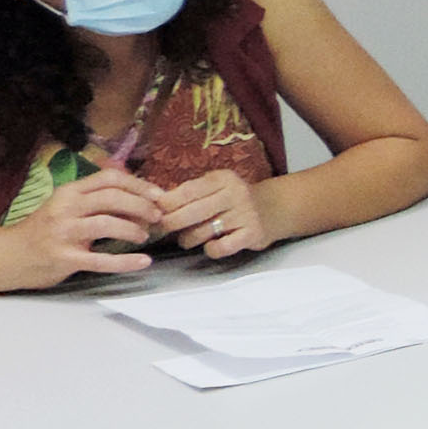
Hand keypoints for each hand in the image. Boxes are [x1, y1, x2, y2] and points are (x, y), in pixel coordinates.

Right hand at [2, 166, 164, 286]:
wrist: (8, 256)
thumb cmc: (42, 231)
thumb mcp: (65, 206)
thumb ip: (93, 200)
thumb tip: (135, 196)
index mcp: (69, 192)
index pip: (109, 178)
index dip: (138, 185)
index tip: (158, 195)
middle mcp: (66, 208)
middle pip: (112, 198)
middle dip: (141, 205)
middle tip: (157, 216)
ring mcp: (64, 233)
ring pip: (107, 224)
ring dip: (132, 229)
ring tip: (144, 236)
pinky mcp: (64, 258)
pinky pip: (101, 260)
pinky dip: (126, 261)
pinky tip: (143, 261)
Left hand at [155, 168, 274, 261]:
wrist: (274, 209)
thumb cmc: (234, 200)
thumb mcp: (216, 187)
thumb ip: (191, 193)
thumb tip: (155, 204)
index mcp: (223, 179)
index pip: (188, 190)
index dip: (167, 203)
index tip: (153, 211)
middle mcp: (236, 193)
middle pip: (193, 211)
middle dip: (171, 223)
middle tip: (162, 229)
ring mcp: (246, 214)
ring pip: (203, 231)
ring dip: (188, 239)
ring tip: (187, 239)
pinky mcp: (252, 234)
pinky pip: (222, 247)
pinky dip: (211, 249)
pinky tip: (211, 246)